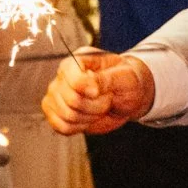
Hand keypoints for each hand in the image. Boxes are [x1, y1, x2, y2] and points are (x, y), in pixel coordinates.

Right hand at [41, 49, 155, 135]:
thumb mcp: (124, 76)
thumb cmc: (127, 82)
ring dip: (90, 116)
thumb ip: (104, 79)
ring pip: (67, 115)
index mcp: (78, 61)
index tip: (99, 91)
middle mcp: (63, 77)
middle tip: (107, 97)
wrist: (130, 98)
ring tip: (100, 106)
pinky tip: (90, 118)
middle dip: (96, 105)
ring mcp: (57, 95)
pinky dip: (80, 127)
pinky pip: (62, 127)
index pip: (73, 79)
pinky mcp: (57, 113)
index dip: (87, 88)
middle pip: (72, 100)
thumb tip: (89, 88)